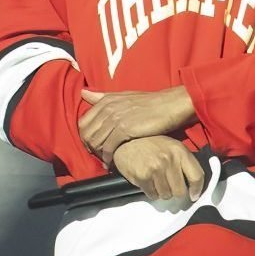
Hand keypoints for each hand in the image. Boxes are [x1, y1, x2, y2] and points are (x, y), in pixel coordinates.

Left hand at [78, 86, 195, 163]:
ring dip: (98, 154)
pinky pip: (108, 147)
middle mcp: (108, 108)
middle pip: (87, 133)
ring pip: (96, 141)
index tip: (92, 145)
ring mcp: (116, 118)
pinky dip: (108, 158)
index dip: (85, 137)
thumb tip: (84, 92)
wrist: (171, 105)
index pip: (83, 122)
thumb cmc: (150, 102)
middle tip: (97, 156)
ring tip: (104, 160)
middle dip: (90, 147)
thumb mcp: (125, 95)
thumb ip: (103, 97)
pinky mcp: (125, 129)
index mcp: (107, 100)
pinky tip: (111, 163)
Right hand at [111, 136, 205, 201]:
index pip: (197, 176)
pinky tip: (148, 181)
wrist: (125, 141)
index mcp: (180, 151)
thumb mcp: (171, 145)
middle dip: (175, 191)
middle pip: (180, 191)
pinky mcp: (143, 177)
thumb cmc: (150, 144)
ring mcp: (156, 169)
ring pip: (166, 195)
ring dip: (162, 192)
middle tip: (169, 185)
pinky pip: (153, 195)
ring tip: (156, 180)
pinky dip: (151, 192)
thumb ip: (183, 161)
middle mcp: (169, 159)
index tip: (194, 195)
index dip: (197, 189)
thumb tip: (194, 184)